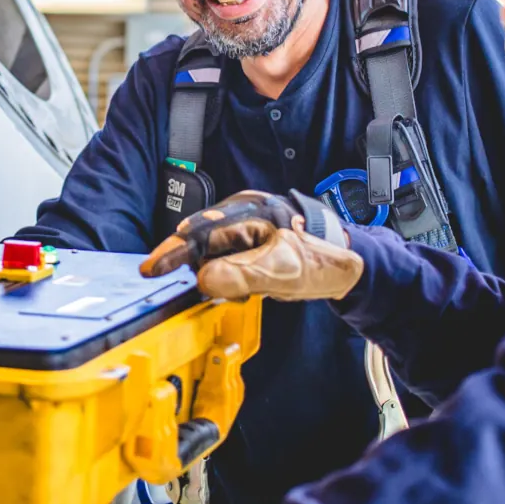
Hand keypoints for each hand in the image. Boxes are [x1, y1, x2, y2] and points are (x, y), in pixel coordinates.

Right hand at [140, 190, 362, 301]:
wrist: (354, 263)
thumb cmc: (322, 260)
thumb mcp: (281, 271)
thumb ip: (241, 275)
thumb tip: (203, 280)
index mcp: (248, 212)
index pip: (199, 233)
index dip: (172, 253)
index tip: (151, 270)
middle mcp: (245, 214)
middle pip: (200, 239)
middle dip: (184, 262)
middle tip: (166, 282)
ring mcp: (249, 227)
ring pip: (212, 250)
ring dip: (209, 272)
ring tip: (223, 291)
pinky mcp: (254, 242)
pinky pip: (227, 258)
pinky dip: (225, 275)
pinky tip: (241, 289)